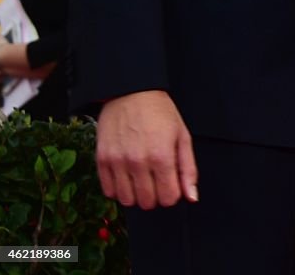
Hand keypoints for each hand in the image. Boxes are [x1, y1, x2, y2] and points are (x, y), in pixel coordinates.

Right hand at [96, 90, 197, 208]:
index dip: (172, 193)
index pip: (168, 198)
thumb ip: (188, 168)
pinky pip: (109, 192)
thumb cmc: (159, 112)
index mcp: (162, 156)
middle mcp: (138, 162)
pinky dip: (118, 189)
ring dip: (136, 194)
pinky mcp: (102, 160)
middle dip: (155, 195)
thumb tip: (192, 197)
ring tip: (140, 177)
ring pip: (127, 201)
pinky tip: (126, 175)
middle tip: (156, 178)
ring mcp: (118, 162)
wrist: (131, 92)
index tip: (170, 182)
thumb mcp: (182, 135)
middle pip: (147, 203)